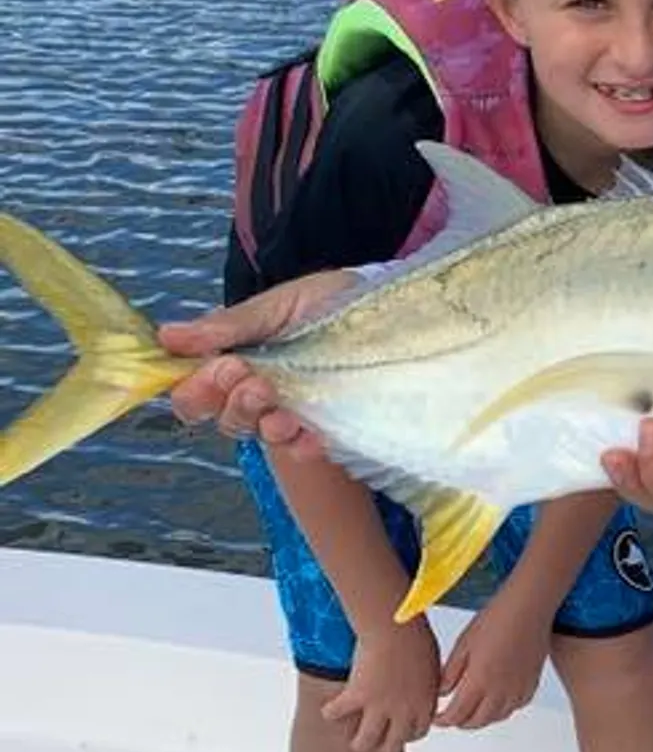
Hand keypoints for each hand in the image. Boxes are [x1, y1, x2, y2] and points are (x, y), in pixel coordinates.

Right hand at [159, 270, 357, 454]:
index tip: (220, 368)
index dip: (197, 390)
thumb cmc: (327, 302)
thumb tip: (166, 336)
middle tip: (253, 381)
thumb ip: (227, 326)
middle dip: (234, 403)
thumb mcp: (278, 305)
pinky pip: (303, 449)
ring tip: (281, 409)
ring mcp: (289, 413)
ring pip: (258, 434)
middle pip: (224, 418)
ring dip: (263, 424)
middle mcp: (256, 394)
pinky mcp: (325, 427)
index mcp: (234, 364)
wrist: (386, 306)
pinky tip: (310, 436)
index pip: (195, 393)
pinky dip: (302, 446)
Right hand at [322, 618, 441, 751]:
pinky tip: (330, 710)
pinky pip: (337, 715)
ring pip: (364, 742)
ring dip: (357, 741)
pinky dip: (331, 713)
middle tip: (373, 738)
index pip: (417, 733)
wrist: (395, 624)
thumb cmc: (416, 636)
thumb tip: (430, 692)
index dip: (406, 734)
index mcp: (424, 703)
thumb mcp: (433, 665)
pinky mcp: (356, 696)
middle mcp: (403, 711)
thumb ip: (428, 685)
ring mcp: (379, 707)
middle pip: (391, 745)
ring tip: (351, 734)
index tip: (399, 730)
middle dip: (382, 744)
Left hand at [434, 592, 551, 730]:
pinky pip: (515, 707)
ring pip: (496, 718)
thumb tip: (441, 692)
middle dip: (460, 722)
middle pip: (476, 722)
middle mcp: (500, 691)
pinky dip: (501, 710)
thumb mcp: (464, 643)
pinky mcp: (532, 684)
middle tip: (451, 715)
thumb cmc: (497, 618)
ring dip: (481, 718)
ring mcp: (518, 690)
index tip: (436, 717)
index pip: (456, 715)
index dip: (443, 720)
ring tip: (471, 709)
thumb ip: (450, 673)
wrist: (529, 606)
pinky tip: (496, 700)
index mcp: (479, 681)